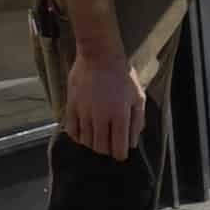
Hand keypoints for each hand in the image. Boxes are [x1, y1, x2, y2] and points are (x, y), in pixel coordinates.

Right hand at [57, 42, 145, 159]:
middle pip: (101, 148)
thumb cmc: (122, 75)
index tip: (120, 152)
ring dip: (93, 143)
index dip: (120, 154)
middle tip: (110, 142)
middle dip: (107, 149)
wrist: (100, 54)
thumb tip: (132, 143)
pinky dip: (78, 137)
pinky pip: (71, 131)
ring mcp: (84, 112)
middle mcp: (101, 117)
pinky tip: (84, 132)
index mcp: (120, 115)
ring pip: (86, 142)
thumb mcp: (138, 96)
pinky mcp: (71, 106)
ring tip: (98, 136)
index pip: (118, 149)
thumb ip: (137, 122)